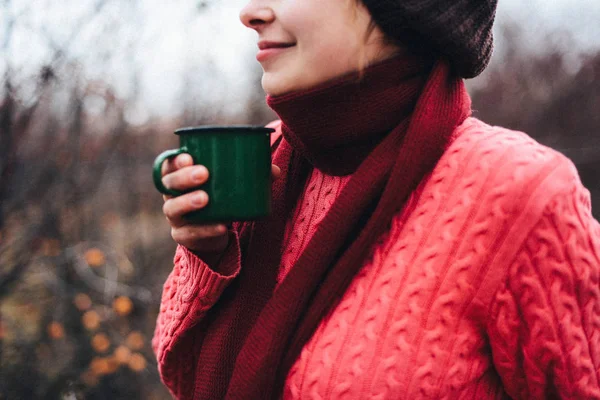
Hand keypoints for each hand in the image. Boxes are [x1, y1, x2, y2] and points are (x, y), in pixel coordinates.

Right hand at [161, 153, 280, 256]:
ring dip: (188, 202)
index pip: (168, 165)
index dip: (175, 160)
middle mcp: (172, 196)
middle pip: (169, 185)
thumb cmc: (221, 199)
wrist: (215, 232)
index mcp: (179, 177)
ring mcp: (175, 217)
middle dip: (183, 178)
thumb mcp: (231, 186)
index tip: (189, 156)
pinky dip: (206, 230)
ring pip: (173, 209)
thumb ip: (251, 175)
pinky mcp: (183, 236)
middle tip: (203, 174)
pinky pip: (190, 233)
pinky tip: (220, 226)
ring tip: (205, 198)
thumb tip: (274, 171)